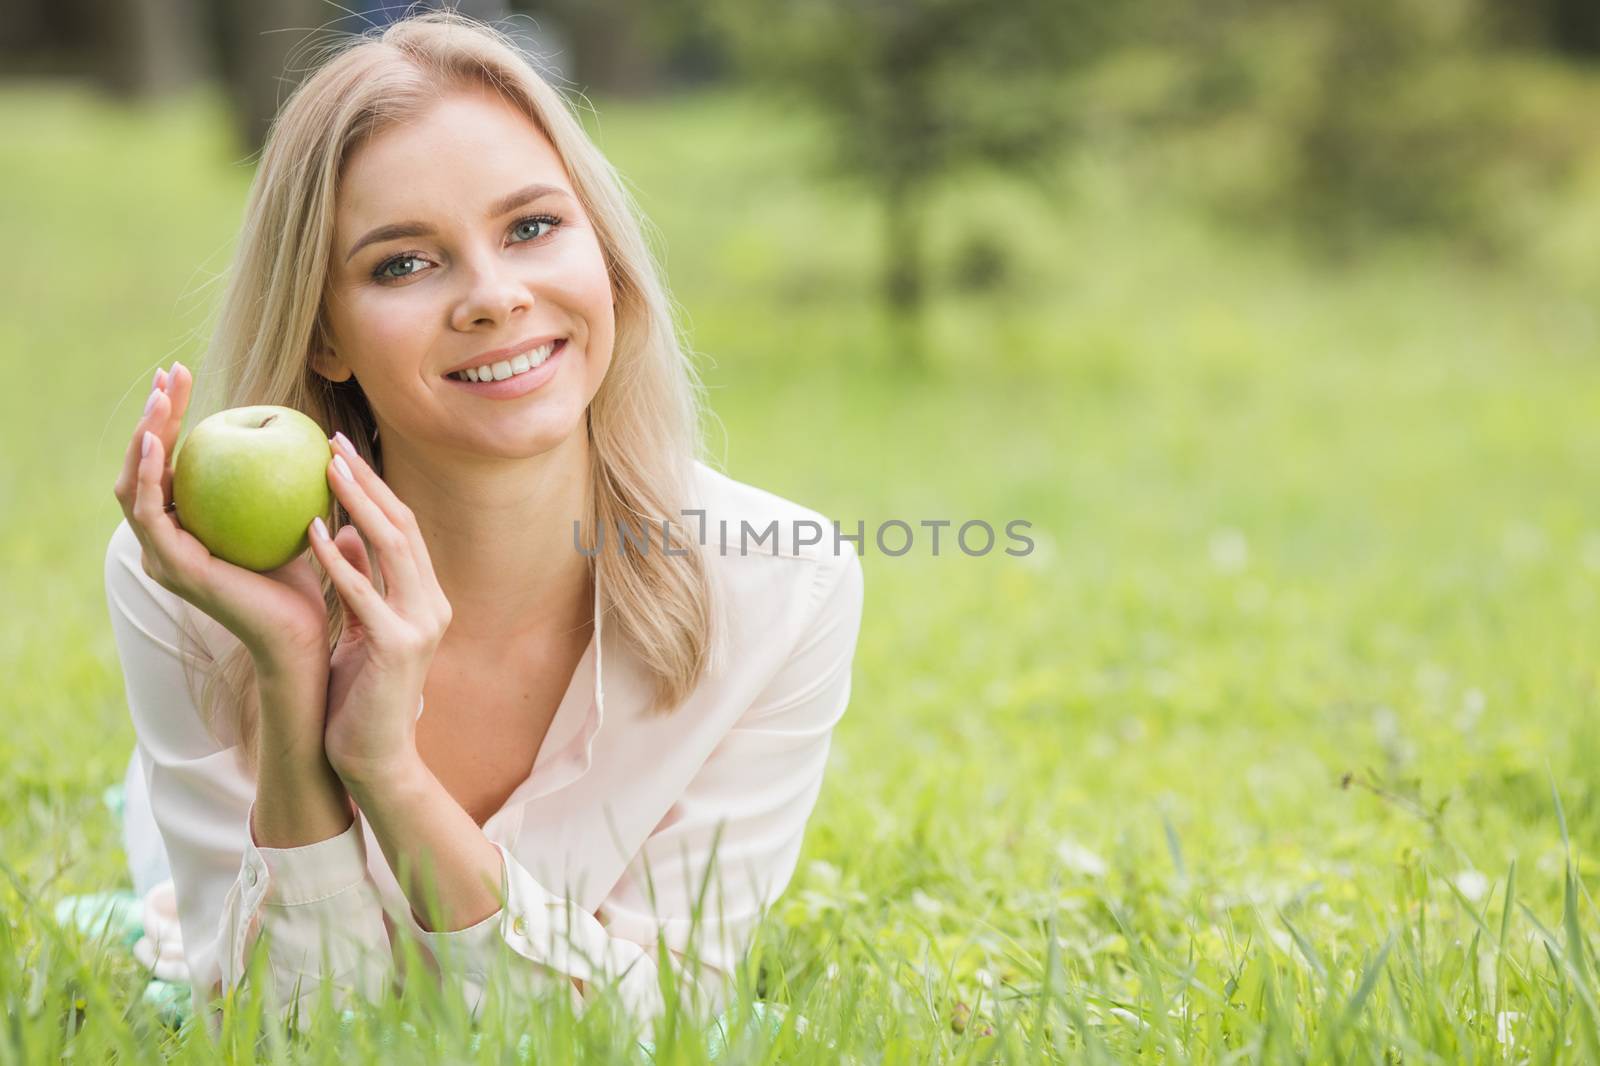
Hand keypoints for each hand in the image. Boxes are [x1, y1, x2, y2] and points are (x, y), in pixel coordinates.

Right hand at [112, 363, 330, 675]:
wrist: (303, 636)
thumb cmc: (304, 579)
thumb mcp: (293, 518)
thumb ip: (286, 483)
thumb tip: (310, 434)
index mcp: (186, 528)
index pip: (170, 462)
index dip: (172, 417)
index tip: (184, 374)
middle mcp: (165, 541)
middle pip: (144, 466)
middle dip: (152, 416)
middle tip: (168, 373)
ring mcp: (163, 556)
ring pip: (134, 484)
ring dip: (144, 436)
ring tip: (160, 397)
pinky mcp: (174, 567)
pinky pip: (150, 513)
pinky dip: (148, 476)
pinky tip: (159, 443)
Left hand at [310, 432, 452, 788]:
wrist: (375, 759)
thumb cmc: (360, 698)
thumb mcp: (362, 630)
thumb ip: (361, 583)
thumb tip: (346, 530)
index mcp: (427, 599)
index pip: (404, 529)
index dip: (375, 487)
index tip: (341, 451)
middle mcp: (432, 604)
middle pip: (403, 526)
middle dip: (368, 479)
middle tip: (332, 442)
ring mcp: (420, 624)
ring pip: (392, 545)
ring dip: (358, 501)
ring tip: (325, 469)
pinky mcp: (397, 645)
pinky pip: (363, 590)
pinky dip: (339, 557)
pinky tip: (312, 529)